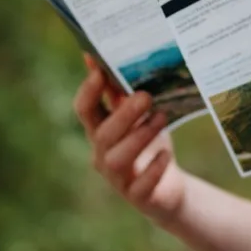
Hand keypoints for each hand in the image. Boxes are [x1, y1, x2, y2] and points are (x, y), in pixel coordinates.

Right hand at [73, 58, 187, 223]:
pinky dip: (153, 169)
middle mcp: (102, 154)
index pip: (84, 111)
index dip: (88, 92)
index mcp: (99, 130)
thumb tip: (97, 54)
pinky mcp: (138, 196)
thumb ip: (117, 89)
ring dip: (140, 137)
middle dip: (123, 114)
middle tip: (145, 96)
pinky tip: (165, 155)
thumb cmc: (148, 143)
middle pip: (103, 134)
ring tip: (161, 118)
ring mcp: (118, 178)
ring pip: (118, 160)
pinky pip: (141, 185)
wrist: (167, 186)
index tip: (99, 71)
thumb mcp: (135, 115)